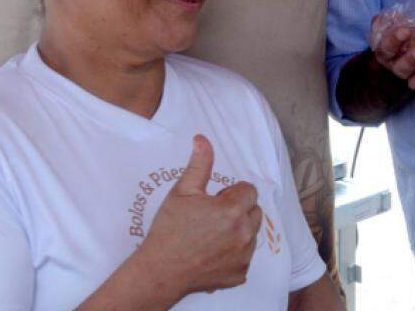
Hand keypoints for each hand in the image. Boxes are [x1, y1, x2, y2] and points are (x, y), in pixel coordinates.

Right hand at [135, 135, 262, 299]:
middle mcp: (245, 233)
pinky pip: (245, 257)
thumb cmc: (169, 229)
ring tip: (212, 235)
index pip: (249, 190)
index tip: (214, 201)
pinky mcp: (240, 274)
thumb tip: (202, 139)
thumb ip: (199, 164)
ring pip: (252, 233)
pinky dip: (234, 254)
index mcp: (233, 209)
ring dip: (239, 230)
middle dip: (239, 210)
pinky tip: (213, 253)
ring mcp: (244, 256)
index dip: (231, 193)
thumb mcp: (182, 192)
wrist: (160, 271)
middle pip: (254, 211)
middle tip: (212, 217)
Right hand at [368, 10, 414, 109]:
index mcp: (386, 52)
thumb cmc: (397, 38)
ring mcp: (410, 77)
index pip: (387, 46)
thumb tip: (381, 17)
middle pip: (401, 66)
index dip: (395, 39)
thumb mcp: (388, 28)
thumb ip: (386, 22)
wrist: (396, 58)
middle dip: (411, 59)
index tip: (406, 30)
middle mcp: (396, 67)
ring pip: (413, 81)